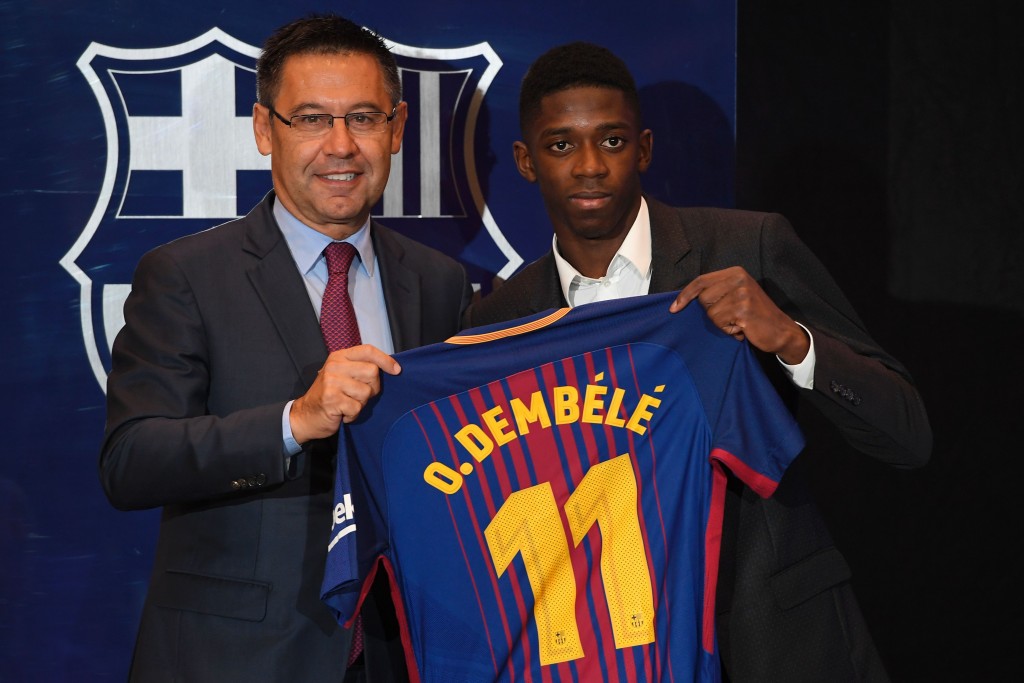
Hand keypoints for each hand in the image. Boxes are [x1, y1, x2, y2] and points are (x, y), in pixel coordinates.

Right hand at [289, 344, 400, 442]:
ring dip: (361, 403)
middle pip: (372, 372)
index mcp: (339, 357)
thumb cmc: (330, 395)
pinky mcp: (331, 399)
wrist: (305, 415)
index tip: (396, 370)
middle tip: (359, 395)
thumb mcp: (342, 375)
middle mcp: (335, 366)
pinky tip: (343, 413)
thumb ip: (360, 368)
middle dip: (372, 388)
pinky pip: (357, 407)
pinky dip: (353, 414)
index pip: (368, 350)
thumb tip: (390, 368)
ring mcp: (332, 382)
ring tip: (348, 403)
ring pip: (366, 392)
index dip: (385, 360)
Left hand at [669, 266, 809, 363]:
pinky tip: (743, 329)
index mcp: (735, 272)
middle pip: (703, 299)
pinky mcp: (744, 310)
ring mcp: (742, 294)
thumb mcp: (736, 295)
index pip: (700, 281)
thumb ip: (717, 291)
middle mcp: (739, 279)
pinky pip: (720, 323)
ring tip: (738, 322)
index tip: (674, 308)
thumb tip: (684, 299)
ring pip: (711, 314)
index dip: (685, 295)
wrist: (781, 330)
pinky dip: (729, 331)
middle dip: (712, 313)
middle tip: (732, 316)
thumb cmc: (754, 315)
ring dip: (722, 324)